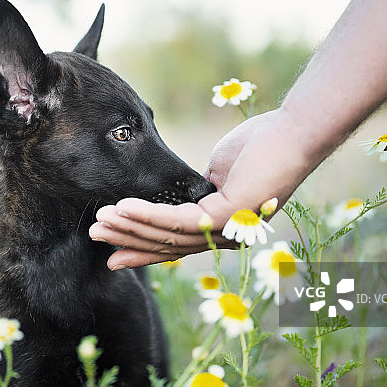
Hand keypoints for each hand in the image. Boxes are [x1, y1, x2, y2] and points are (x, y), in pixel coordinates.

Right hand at [89, 108, 318, 269]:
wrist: (291, 132)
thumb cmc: (259, 146)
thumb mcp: (217, 175)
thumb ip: (195, 192)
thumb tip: (176, 197)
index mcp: (222, 228)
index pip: (176, 243)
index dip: (143, 249)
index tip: (114, 254)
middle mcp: (225, 237)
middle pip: (167, 244)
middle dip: (128, 242)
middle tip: (96, 238)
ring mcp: (227, 229)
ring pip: (168, 235)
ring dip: (130, 228)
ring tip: (100, 222)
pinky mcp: (227, 215)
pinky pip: (177, 219)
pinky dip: (146, 215)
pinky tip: (123, 208)